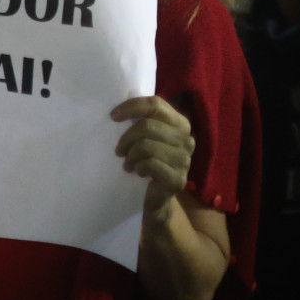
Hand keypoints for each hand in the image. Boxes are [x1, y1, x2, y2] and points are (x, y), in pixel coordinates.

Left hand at [112, 96, 195, 222]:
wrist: (157, 194)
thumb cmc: (148, 159)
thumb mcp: (146, 136)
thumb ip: (141, 120)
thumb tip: (118, 110)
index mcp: (180, 124)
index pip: (155, 104)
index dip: (131, 107)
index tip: (113, 116)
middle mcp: (187, 140)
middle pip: (146, 126)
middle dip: (126, 138)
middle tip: (119, 150)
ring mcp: (185, 161)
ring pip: (145, 146)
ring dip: (130, 155)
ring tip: (128, 163)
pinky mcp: (178, 179)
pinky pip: (149, 164)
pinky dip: (138, 167)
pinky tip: (138, 172)